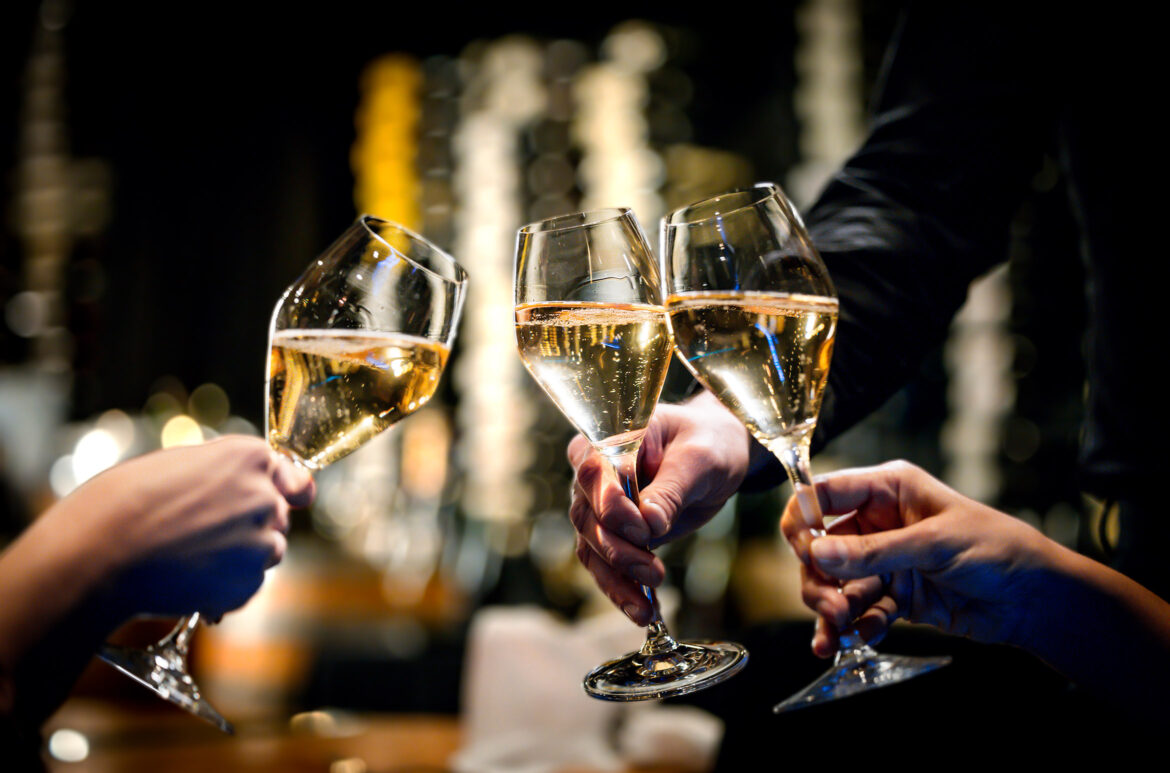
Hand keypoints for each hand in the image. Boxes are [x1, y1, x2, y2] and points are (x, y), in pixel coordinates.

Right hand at [69, 435, 315, 619]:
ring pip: (267, 552)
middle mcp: (264, 497)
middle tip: (202, 534)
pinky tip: (188, 580)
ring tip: (189, 558)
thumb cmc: (124, 503)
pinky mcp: (248, 583)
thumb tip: (257, 480)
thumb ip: (226, 471)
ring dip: (241, 558)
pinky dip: (226, 587)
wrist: (99, 555)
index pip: (290, 476)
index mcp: (249, 457)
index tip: (284, 499)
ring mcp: (260, 542)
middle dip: (251, 525)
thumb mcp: (178, 464)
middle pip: (277, 516)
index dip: (281, 490)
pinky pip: (249, 585)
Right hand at [568, 391, 753, 624]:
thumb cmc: (707, 443)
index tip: (644, 530)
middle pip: (587, 516)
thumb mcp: (700, 458)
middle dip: (617, 550)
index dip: (612, 505)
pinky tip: (643, 613)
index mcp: (610, 439)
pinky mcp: (612, 534)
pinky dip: (621, 591)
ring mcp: (599, 506)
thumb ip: (673, 487)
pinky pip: (605, 566)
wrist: (716, 455)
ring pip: (591, 547)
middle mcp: (594, 473)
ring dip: (617, 579)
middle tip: (653, 571)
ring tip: (647, 608)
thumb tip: (650, 523)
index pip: (594, 472)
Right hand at [779, 461, 1054, 656]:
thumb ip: (875, 551)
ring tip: (838, 631)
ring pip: (834, 583)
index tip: (803, 551)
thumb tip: (819, 554)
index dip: (804, 520)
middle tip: (830, 608)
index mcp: (886, 490)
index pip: (824, 494)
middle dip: (819, 578)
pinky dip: (854, 628)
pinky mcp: (892, 596)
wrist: (1033, 600)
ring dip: (831, 608)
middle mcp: (877, 522)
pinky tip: (857, 640)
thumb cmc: (996, 549)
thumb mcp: (934, 544)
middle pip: (820, 546)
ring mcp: (883, 561)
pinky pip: (858, 611)